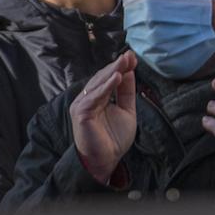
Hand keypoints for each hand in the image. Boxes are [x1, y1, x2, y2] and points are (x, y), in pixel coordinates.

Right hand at [72, 51, 139, 182]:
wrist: (106, 159)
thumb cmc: (114, 138)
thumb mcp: (126, 110)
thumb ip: (126, 92)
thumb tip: (129, 72)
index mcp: (98, 97)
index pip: (108, 78)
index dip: (120, 67)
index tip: (132, 56)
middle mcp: (88, 99)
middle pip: (102, 78)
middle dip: (117, 66)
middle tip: (129, 55)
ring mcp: (82, 106)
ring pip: (98, 85)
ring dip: (111, 72)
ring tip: (124, 62)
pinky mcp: (81, 114)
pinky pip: (93, 97)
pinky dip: (105, 87)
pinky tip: (116, 78)